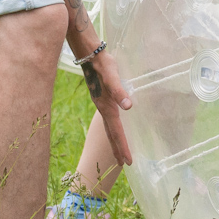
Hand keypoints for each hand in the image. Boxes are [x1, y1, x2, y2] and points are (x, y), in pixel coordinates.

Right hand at [80, 51, 133, 165]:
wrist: (90, 55)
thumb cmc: (103, 64)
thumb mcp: (112, 75)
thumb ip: (119, 90)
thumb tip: (128, 106)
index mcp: (107, 107)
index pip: (117, 131)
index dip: (123, 146)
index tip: (128, 161)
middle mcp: (103, 109)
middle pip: (111, 134)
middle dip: (118, 149)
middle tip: (125, 163)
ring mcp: (101, 105)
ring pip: (108, 128)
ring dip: (115, 141)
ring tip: (119, 152)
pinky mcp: (102, 99)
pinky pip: (108, 120)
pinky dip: (113, 129)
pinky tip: (116, 128)